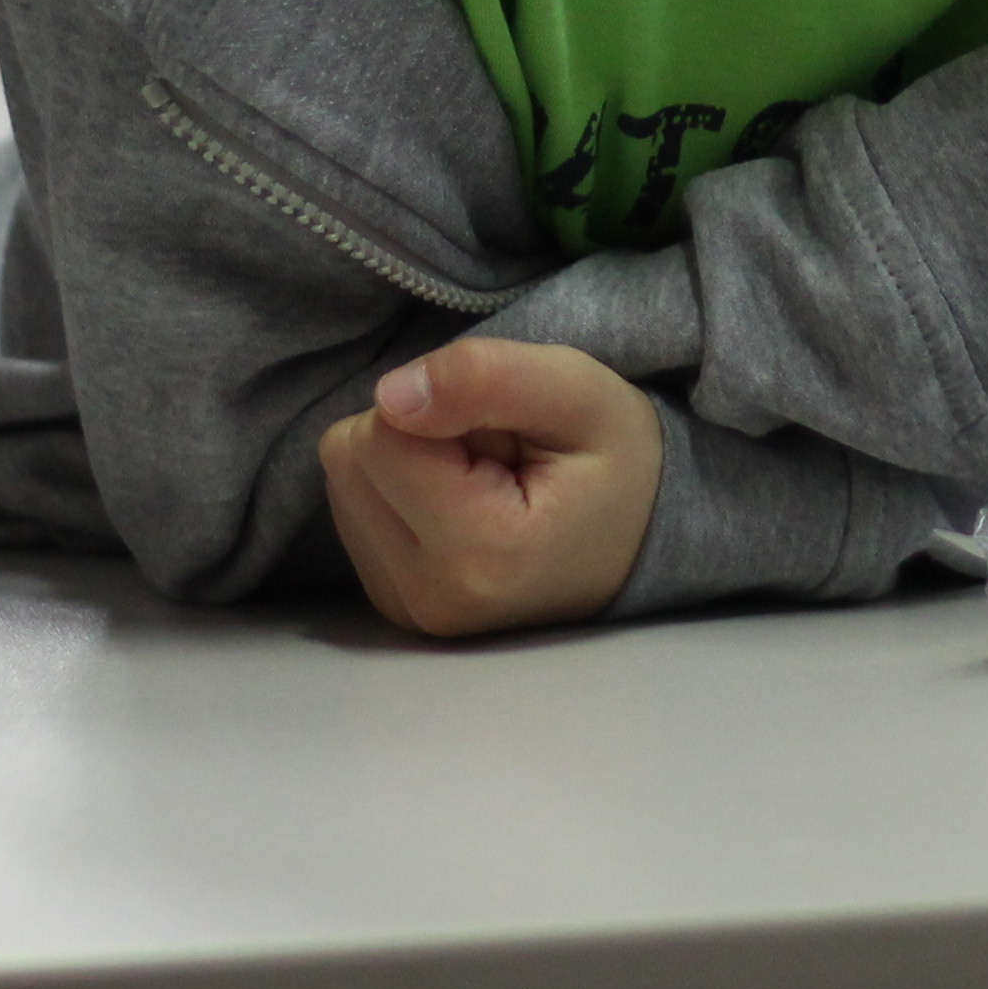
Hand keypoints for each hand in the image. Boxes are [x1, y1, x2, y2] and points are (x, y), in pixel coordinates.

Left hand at [319, 337, 662, 637]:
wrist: (643, 542)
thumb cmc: (620, 465)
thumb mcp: (581, 394)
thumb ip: (487, 377)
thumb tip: (389, 394)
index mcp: (479, 554)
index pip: (383, 432)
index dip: (443, 405)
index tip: (507, 435)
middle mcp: (428, 598)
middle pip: (351, 455)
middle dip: (418, 432)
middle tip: (498, 456)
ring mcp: (406, 610)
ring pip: (344, 480)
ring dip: (408, 460)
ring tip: (486, 480)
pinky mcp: (392, 605)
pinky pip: (353, 510)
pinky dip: (401, 492)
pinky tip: (464, 506)